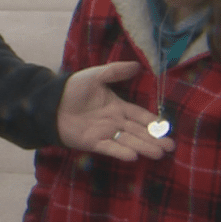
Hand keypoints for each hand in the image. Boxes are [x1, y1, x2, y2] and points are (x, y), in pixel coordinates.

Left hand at [57, 60, 175, 160]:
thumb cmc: (72, 88)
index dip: (153, 122)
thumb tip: (137, 65)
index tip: (167, 129)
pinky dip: (120, 152)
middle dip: (154, 139)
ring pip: (128, 141)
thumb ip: (115, 71)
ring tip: (159, 153)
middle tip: (170, 147)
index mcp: (117, 106)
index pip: (140, 116)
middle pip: (138, 132)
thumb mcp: (95, 75)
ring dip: (144, 147)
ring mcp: (104, 133)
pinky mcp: (93, 142)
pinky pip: (109, 148)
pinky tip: (134, 156)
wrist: (50, 102)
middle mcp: (114, 122)